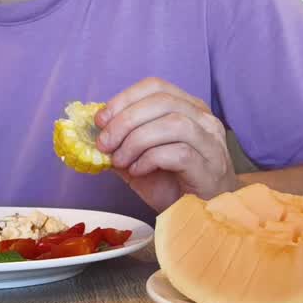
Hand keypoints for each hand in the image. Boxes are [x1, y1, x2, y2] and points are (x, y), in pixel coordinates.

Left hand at [96, 78, 236, 211]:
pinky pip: (179, 153)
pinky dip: (150, 159)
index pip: (155, 86)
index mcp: (188, 108)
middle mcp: (204, 120)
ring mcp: (210, 143)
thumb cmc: (174, 185)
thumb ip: (122, 143)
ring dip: (137, 139)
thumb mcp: (140, 160)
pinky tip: (138, 171)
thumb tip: (92, 134)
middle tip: (105, 143)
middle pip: (162, 101)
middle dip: (125, 120)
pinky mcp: (209, 168)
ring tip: (120, 160)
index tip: (100, 120)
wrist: (203, 215)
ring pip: (173, 123)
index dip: (124, 99)